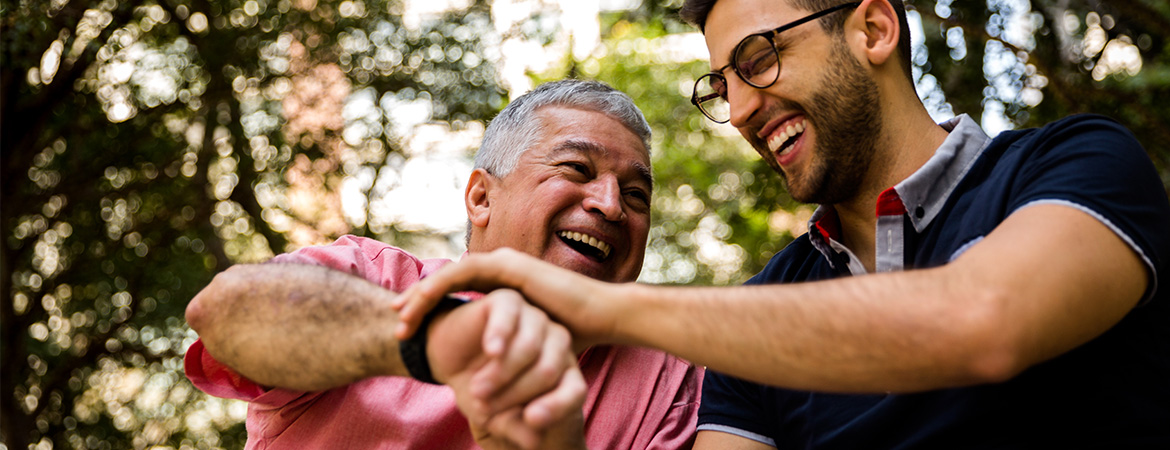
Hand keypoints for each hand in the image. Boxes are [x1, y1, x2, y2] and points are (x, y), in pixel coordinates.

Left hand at [394, 248, 619, 344]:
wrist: (603, 318)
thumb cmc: (573, 335)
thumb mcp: (528, 343)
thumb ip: (508, 345)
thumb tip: (492, 368)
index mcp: (504, 287)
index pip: (459, 292)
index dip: (431, 307)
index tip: (407, 327)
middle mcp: (502, 270)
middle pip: (448, 280)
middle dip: (417, 300)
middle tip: (394, 320)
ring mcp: (505, 263)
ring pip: (450, 272)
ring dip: (422, 293)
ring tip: (401, 317)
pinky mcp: (510, 264)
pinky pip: (465, 271)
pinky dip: (443, 286)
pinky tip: (423, 302)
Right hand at [426, 288, 586, 443]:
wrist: (448, 357)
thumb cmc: (480, 387)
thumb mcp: (496, 414)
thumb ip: (517, 427)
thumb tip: (534, 442)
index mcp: (562, 370)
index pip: (574, 390)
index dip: (555, 407)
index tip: (532, 420)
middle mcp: (555, 342)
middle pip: (548, 370)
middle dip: (514, 393)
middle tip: (484, 406)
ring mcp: (535, 318)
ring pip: (529, 347)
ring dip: (501, 374)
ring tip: (477, 389)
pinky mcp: (509, 301)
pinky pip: (511, 316)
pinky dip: (501, 335)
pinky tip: (491, 350)